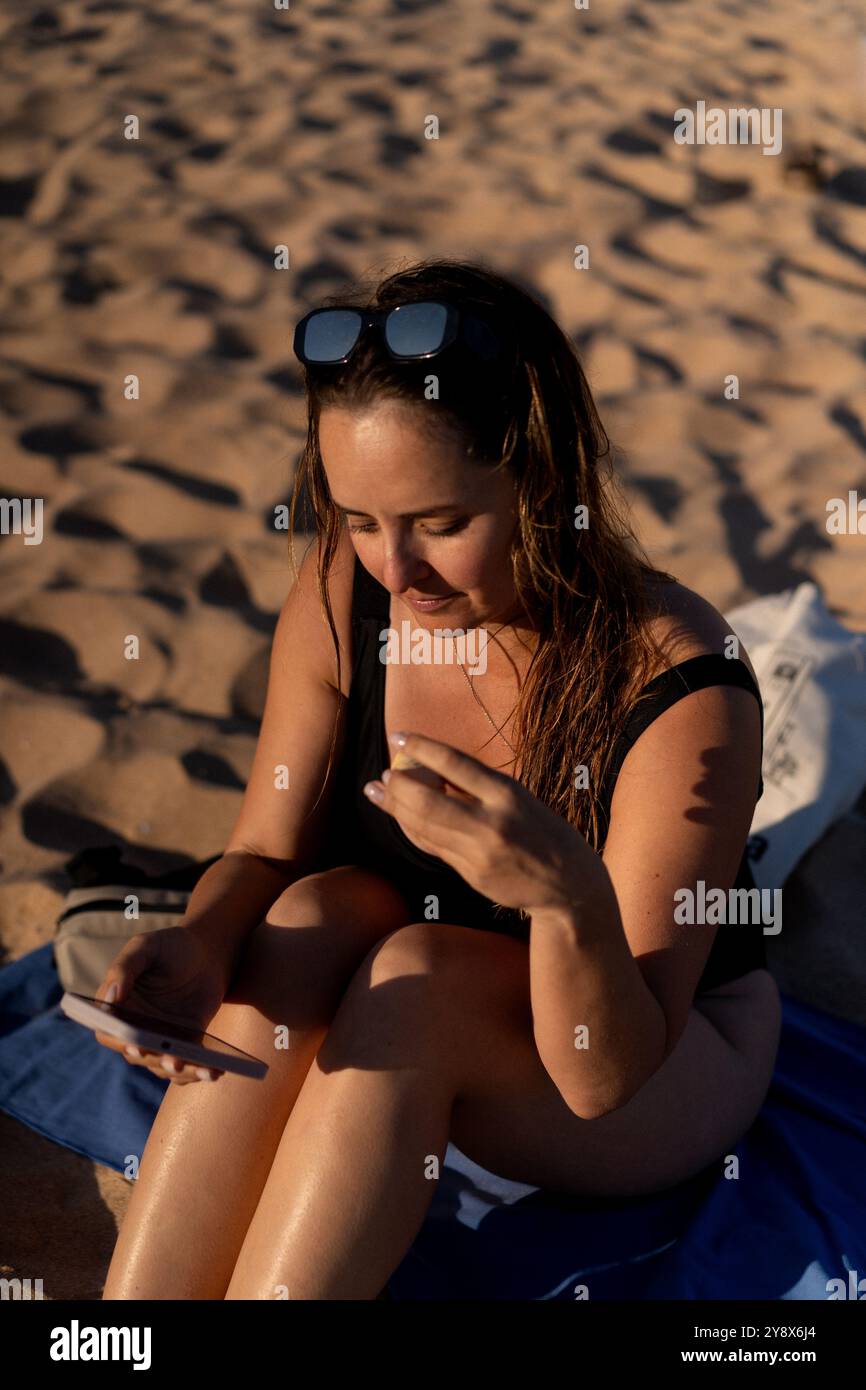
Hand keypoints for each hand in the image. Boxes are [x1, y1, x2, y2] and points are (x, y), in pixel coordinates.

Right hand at [93, 925, 230, 1083]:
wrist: (206, 951)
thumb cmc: (169, 946)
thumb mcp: (145, 947)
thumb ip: (125, 968)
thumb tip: (111, 997)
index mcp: (117, 1008)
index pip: (109, 1032)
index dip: (119, 1041)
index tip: (135, 1045)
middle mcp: (135, 1029)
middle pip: (139, 1055)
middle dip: (156, 1059)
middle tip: (173, 1061)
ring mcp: (161, 1040)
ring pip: (164, 1065)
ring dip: (182, 1071)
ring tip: (202, 1069)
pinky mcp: (186, 1044)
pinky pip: (190, 1064)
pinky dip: (200, 1071)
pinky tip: (215, 1071)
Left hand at [363, 731, 588, 913]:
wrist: (569, 885)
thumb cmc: (544, 832)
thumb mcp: (520, 798)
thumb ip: (479, 787)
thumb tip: (432, 766)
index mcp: (508, 794)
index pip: (455, 763)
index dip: (420, 747)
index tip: (397, 736)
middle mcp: (491, 823)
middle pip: (428, 800)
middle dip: (398, 786)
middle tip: (382, 773)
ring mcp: (479, 853)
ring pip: (424, 827)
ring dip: (395, 808)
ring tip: (377, 791)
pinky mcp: (472, 875)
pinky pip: (433, 848)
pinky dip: (413, 830)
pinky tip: (400, 818)